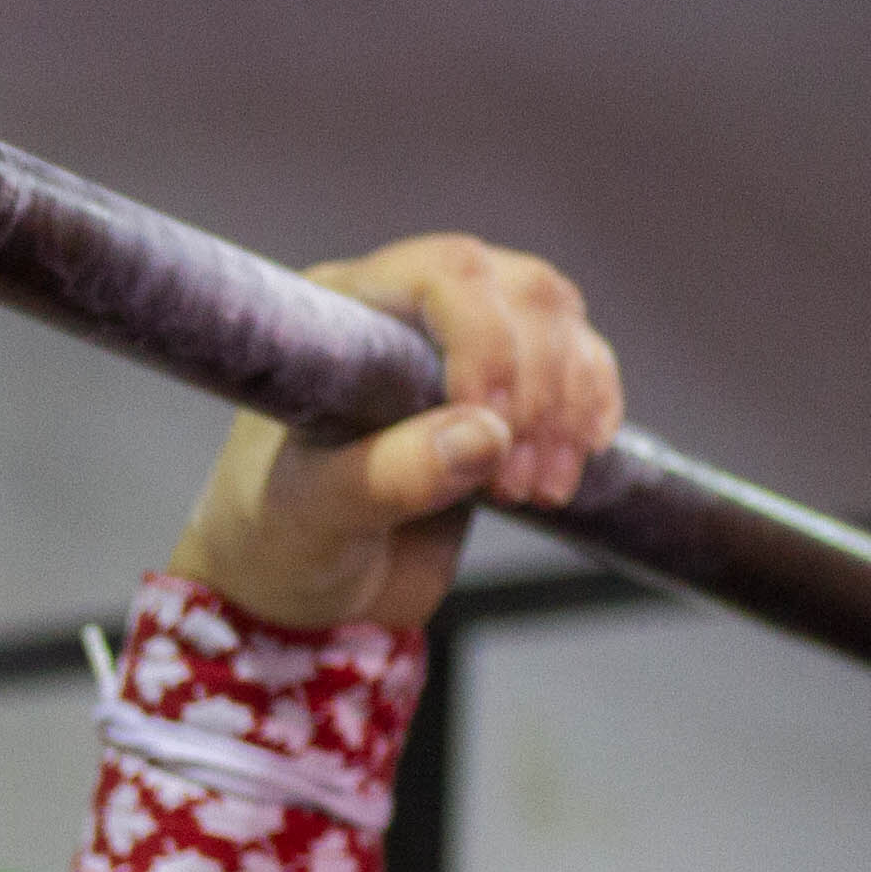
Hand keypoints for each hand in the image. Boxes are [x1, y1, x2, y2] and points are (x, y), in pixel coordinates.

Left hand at [164, 235, 624, 636]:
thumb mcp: (313, 520)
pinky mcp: (505, 388)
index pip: (440, 276)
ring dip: (569, 401)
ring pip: (555, 319)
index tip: (493, 429)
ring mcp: (459, 343)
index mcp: (338, 318)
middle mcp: (402, 313)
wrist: (302, 595)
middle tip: (516, 485)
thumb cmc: (279, 546)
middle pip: (516, 291)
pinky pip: (578, 360)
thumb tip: (485, 434)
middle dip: (537, 385)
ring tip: (537, 490)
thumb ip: (387, 477)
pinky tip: (575, 460)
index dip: (485, 341)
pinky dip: (591, 406)